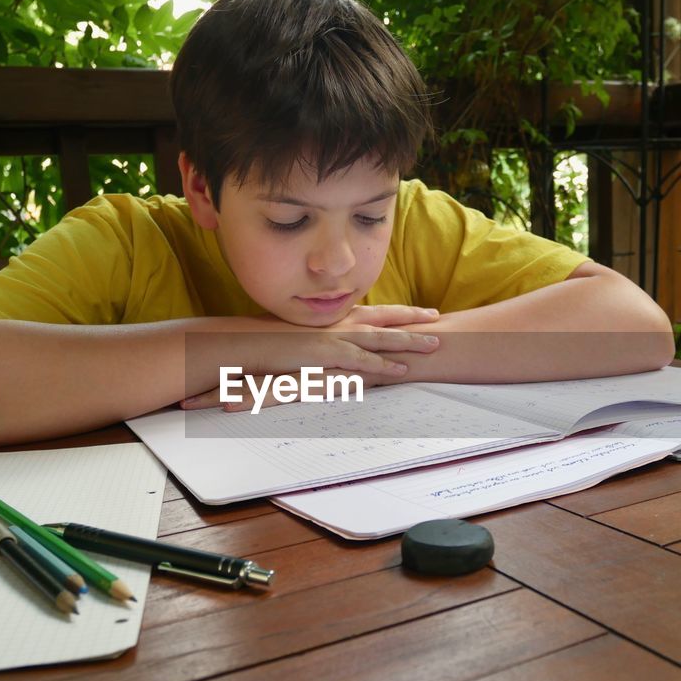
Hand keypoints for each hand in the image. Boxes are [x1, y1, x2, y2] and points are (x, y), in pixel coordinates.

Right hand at [180, 305, 440, 410]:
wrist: (243, 342)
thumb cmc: (266, 343)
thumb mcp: (297, 339)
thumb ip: (317, 342)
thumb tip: (328, 348)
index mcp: (331, 319)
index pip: (370, 312)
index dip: (395, 312)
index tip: (417, 310)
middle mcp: (336, 323)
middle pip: (382, 318)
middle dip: (411, 318)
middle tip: (437, 318)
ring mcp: (332, 337)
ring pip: (380, 338)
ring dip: (408, 341)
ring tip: (435, 344)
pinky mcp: (326, 354)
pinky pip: (361, 361)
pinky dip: (383, 365)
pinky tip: (402, 370)